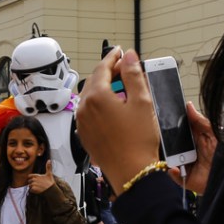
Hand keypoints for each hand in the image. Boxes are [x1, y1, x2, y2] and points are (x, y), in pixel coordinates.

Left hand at [27, 159, 54, 193]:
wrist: (51, 189)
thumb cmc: (50, 182)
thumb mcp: (49, 174)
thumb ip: (48, 167)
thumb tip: (49, 160)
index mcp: (36, 175)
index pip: (29, 176)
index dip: (31, 178)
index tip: (35, 180)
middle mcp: (34, 179)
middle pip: (29, 181)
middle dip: (32, 183)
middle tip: (38, 185)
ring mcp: (33, 184)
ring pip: (29, 186)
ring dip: (32, 187)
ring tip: (38, 187)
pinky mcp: (33, 189)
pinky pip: (30, 190)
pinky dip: (33, 191)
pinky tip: (38, 190)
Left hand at [75, 47, 160, 192]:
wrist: (130, 171)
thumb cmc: (138, 140)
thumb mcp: (142, 102)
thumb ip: (133, 75)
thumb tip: (128, 56)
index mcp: (96, 97)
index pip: (102, 68)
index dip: (113, 58)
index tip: (120, 52)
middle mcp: (83, 108)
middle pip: (94, 81)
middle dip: (109, 72)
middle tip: (125, 69)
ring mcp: (81, 122)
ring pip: (90, 96)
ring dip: (104, 88)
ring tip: (123, 88)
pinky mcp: (84, 133)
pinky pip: (89, 111)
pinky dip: (100, 104)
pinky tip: (114, 107)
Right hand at [167, 101, 215, 194]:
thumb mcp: (214, 135)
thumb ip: (201, 122)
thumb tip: (189, 106)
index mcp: (197, 140)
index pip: (180, 132)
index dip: (172, 128)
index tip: (165, 122)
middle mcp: (190, 152)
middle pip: (173, 146)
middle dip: (168, 144)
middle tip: (167, 140)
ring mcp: (188, 165)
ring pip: (171, 160)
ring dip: (170, 158)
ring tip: (174, 156)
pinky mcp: (187, 178)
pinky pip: (174, 175)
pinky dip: (173, 172)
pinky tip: (175, 169)